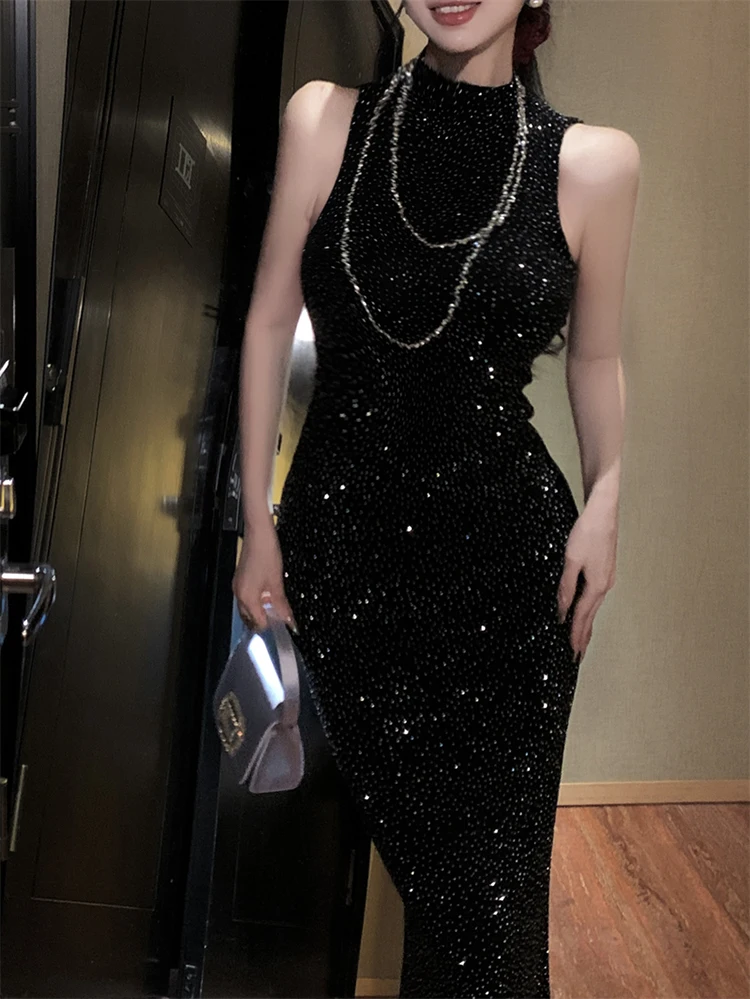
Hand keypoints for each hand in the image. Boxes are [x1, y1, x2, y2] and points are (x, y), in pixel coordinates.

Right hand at [232, 517, 298, 633]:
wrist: (258, 534)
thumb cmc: (267, 555)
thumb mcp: (277, 582)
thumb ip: (281, 604)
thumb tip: (288, 620)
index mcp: (247, 598)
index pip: (258, 622)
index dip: (272, 625)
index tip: (284, 623)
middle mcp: (239, 594)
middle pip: (250, 618)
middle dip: (265, 620)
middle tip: (281, 616)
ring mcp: (238, 586)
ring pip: (248, 608)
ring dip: (261, 610)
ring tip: (276, 606)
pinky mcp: (240, 579)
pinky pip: (247, 597)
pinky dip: (257, 600)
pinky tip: (268, 595)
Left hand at [557, 500, 617, 660]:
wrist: (603, 511)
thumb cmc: (587, 533)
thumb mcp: (571, 561)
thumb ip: (566, 587)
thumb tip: (562, 610)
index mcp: (597, 586)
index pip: (582, 617)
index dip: (575, 636)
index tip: (572, 653)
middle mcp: (605, 585)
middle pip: (590, 616)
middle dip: (583, 636)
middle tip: (578, 655)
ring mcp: (606, 578)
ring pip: (593, 607)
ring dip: (586, 624)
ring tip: (581, 639)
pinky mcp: (604, 570)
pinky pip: (595, 596)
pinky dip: (588, 608)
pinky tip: (584, 610)